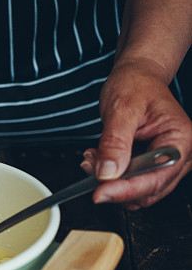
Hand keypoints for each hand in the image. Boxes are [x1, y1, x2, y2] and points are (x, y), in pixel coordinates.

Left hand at [81, 61, 191, 208]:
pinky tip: (99, 159)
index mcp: (181, 140)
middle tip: (89, 166)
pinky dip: (111, 177)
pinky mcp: (152, 166)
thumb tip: (107, 174)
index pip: (155, 178)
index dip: (126, 190)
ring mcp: (166, 163)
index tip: (99, 193)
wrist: (137, 76)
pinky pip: (131, 183)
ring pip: (138, 192)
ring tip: (93, 158)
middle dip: (115, 185)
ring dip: (111, 182)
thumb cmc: (135, 84)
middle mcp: (180, 156)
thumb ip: (115, 142)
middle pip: (148, 191)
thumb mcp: (121, 109)